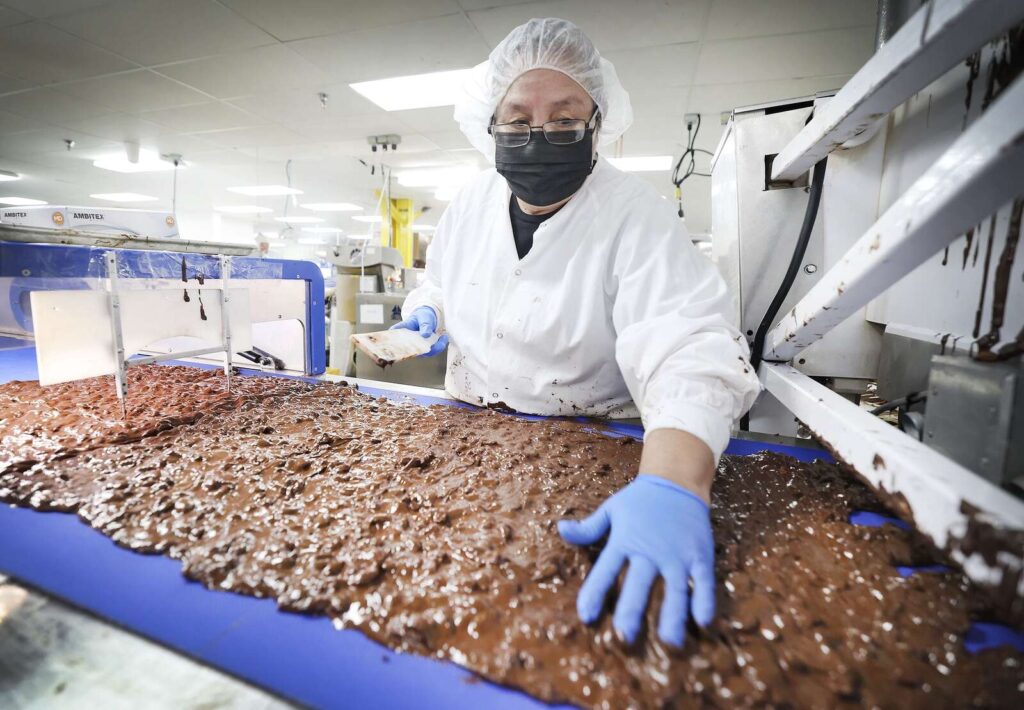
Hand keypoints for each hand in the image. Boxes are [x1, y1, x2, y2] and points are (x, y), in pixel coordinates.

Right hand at [391, 306, 448, 356]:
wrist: (428, 318)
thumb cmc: (423, 316)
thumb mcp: (424, 317)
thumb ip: (424, 325)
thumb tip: (425, 335)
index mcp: (402, 330)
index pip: (394, 338)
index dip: (395, 345)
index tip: (401, 346)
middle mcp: (407, 342)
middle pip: (412, 350)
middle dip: (427, 348)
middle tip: (439, 338)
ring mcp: (415, 347)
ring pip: (424, 353)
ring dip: (436, 347)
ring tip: (444, 336)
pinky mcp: (423, 349)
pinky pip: (431, 351)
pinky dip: (439, 345)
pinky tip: (444, 337)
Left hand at [558, 475, 714, 646]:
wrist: (677, 479)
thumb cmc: (640, 500)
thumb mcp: (611, 509)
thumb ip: (589, 527)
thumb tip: (560, 529)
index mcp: (625, 540)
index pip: (606, 569)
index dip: (595, 592)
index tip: (586, 616)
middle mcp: (650, 550)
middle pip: (639, 583)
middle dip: (631, 609)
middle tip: (625, 636)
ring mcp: (677, 554)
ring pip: (675, 588)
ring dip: (673, 614)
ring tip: (670, 641)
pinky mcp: (700, 554)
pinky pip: (704, 581)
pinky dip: (705, 599)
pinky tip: (703, 621)